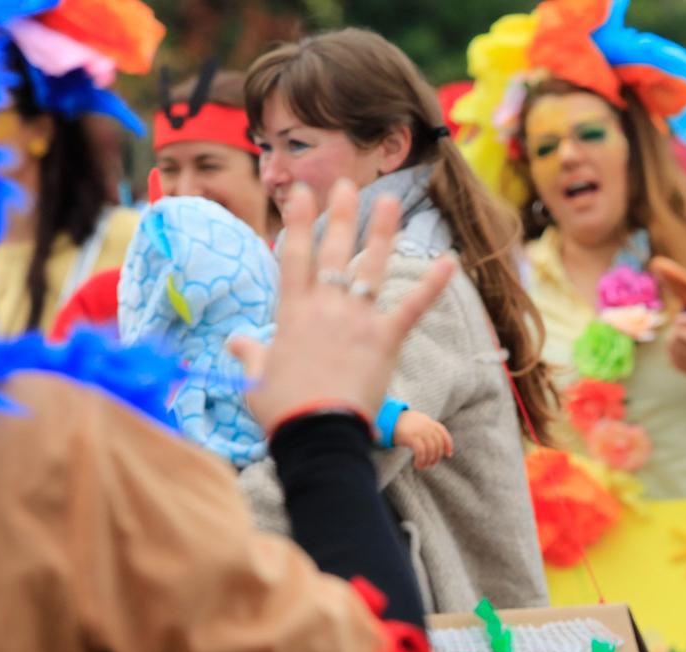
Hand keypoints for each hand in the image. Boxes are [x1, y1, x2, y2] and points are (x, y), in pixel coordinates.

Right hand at [230, 179, 455, 429]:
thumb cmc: (283, 409)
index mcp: (292, 312)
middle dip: (339, 215)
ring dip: (381, 232)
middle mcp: (325, 307)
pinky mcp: (386, 340)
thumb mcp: (256, 378)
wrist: (317, 433)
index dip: (298, 221)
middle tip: (345, 185)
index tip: (300, 193)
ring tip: (389, 202)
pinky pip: (413, 307)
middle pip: (333, 251)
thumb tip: (235, 341)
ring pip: (371, 267)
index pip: (294, 256)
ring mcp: (357, 320)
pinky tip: (450, 262)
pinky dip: (432, 284)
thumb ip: (250, 353)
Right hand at [395, 410, 454, 470]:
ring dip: (428, 461)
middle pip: (437, 444)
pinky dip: (421, 460)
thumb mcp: (416, 423)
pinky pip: (421, 452)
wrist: (385, 419)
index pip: (442, 432)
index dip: (448, 444)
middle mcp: (425, 425)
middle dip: (437, 456)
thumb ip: (426, 430)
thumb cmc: (400, 425)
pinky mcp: (410, 437)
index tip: (448, 455)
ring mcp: (418, 431)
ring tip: (422, 466)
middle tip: (431, 464)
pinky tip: (417, 465)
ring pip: (431, 449)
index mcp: (428, 421)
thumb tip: (434, 446)